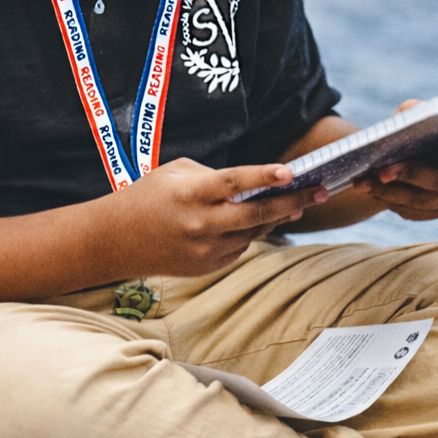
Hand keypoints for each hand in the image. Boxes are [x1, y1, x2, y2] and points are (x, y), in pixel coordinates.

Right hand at [105, 158, 326, 276]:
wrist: (115, 241)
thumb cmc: (146, 196)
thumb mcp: (175, 173)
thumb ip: (215, 177)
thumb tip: (254, 184)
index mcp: (191, 194)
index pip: (233, 183)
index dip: (263, 176)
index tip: (291, 170)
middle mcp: (200, 225)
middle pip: (256, 215)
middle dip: (292, 202)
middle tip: (322, 191)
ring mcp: (205, 250)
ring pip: (253, 232)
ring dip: (276, 217)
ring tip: (299, 202)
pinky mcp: (207, 267)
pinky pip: (240, 246)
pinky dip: (250, 232)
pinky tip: (258, 219)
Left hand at [352, 99, 437, 220]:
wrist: (406, 153)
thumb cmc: (415, 128)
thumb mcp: (413, 114)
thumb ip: (414, 110)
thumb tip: (407, 113)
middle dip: (413, 175)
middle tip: (383, 172)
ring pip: (425, 200)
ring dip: (391, 192)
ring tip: (363, 183)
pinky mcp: (437, 210)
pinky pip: (414, 212)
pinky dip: (389, 201)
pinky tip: (369, 190)